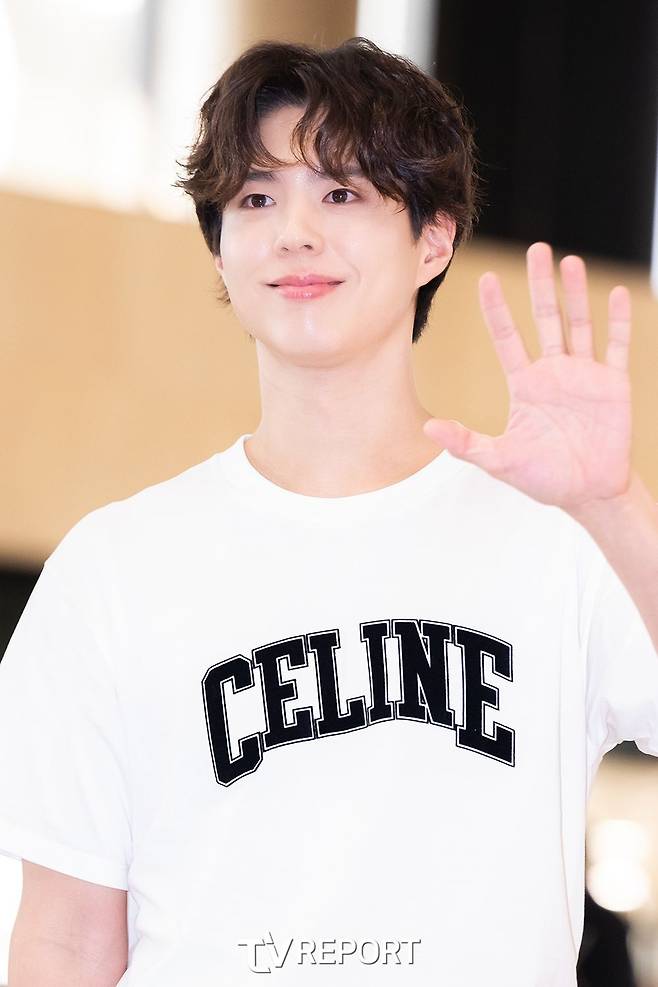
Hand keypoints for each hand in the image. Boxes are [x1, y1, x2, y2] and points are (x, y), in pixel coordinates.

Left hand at [422, 242, 632, 510]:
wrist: (588, 493)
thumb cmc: (544, 478)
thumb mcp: (500, 461)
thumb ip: (467, 444)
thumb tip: (428, 427)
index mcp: (526, 385)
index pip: (507, 338)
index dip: (497, 309)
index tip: (484, 278)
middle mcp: (554, 372)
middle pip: (545, 318)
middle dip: (540, 285)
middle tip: (536, 248)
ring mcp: (585, 375)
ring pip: (579, 324)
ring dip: (575, 293)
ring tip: (569, 261)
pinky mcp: (613, 385)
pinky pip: (616, 347)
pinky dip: (616, 321)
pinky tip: (615, 293)